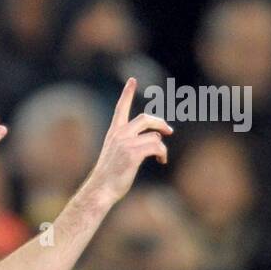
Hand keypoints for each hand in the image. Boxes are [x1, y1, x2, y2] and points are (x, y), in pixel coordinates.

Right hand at [85, 77, 172, 205]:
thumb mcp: (117, 155)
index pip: (121, 108)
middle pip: (145, 119)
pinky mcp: (133, 153)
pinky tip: (161, 161)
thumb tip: (154, 139)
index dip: (127, 93)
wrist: (101, 189)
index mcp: (114, 133)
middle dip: (159, 123)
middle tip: (169, 131)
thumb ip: (131, 144)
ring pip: (154, 136)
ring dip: (161, 148)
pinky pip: (157, 147)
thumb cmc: (110, 176)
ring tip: (161, 158)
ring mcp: (126, 143)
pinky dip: (163, 154)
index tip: (132, 80)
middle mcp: (119, 134)